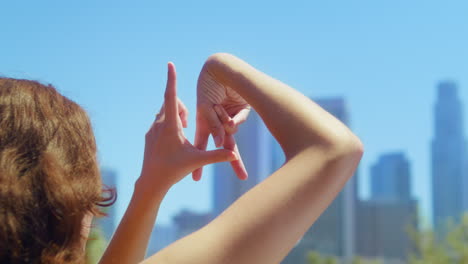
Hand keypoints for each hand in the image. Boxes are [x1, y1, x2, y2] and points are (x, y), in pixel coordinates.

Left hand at [140, 62, 237, 189]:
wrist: (151, 182)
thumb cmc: (174, 171)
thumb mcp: (197, 161)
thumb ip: (217, 155)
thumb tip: (234, 155)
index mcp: (170, 125)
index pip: (171, 96)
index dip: (172, 79)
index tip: (170, 64)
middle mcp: (158, 124)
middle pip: (171, 104)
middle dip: (182, 109)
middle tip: (187, 125)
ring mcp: (151, 130)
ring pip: (165, 113)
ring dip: (176, 117)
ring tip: (183, 132)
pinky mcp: (149, 137)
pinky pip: (160, 122)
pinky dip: (169, 125)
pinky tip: (174, 141)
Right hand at [192, 65, 249, 180]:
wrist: (219, 69)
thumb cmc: (207, 88)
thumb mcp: (205, 109)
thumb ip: (212, 126)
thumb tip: (221, 144)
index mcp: (205, 124)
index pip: (203, 147)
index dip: (200, 164)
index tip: (195, 179)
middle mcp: (219, 124)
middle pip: (227, 147)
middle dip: (235, 162)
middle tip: (243, 177)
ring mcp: (231, 118)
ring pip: (233, 133)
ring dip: (226, 126)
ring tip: (220, 110)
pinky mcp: (241, 112)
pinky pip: (239, 121)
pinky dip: (235, 118)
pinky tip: (229, 110)